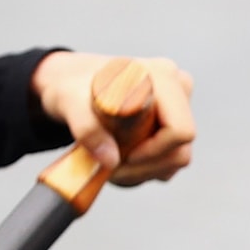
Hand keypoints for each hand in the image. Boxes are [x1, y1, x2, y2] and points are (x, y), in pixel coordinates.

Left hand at [34, 50, 196, 185]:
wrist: (71, 84)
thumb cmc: (71, 86)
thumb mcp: (69, 102)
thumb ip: (87, 128)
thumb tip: (111, 161)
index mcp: (162, 77)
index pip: (180, 130)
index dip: (154, 152)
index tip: (124, 157)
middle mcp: (177, 89)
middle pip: (180, 150)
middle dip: (145, 167)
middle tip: (110, 169)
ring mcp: (178, 108)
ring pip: (175, 160)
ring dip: (143, 172)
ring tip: (110, 166)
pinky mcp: (171, 126)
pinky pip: (168, 161)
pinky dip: (144, 170)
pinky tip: (118, 161)